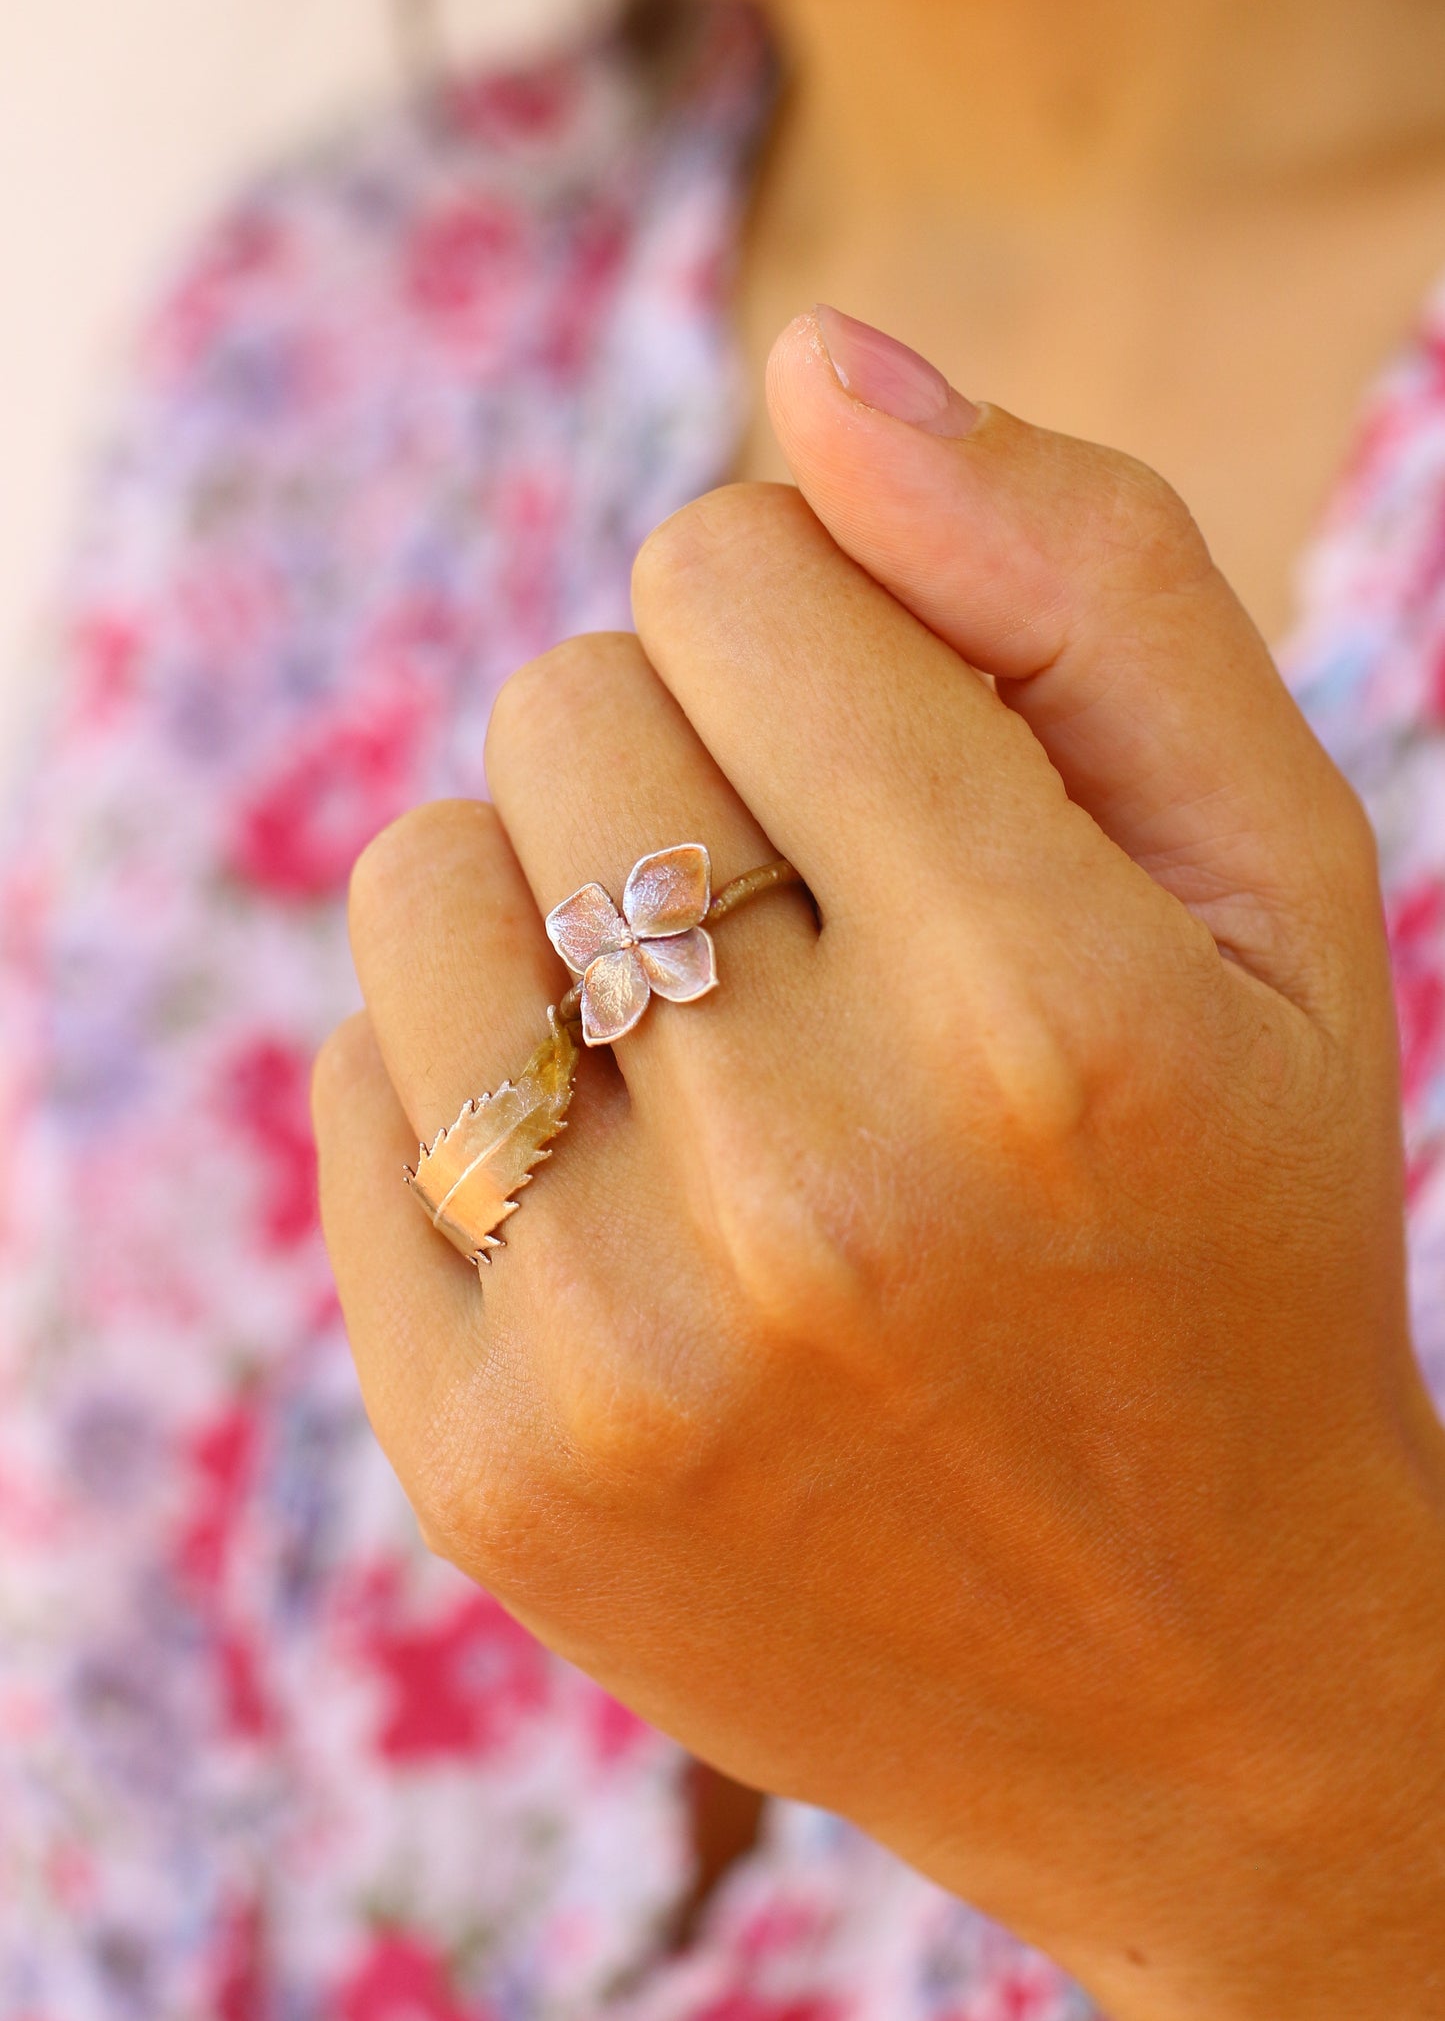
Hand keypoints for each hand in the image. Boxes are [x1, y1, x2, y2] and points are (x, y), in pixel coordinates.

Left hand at [314, 310, 1444, 2017]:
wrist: (1198, 1678)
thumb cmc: (1239, 1222)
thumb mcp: (1276, 882)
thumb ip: (1085, 575)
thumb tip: (813, 362)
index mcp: (1047, 1009)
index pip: (730, 568)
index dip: (807, 613)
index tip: (884, 742)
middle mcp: (818, 1185)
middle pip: (566, 703)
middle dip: (692, 753)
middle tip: (823, 923)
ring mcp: (625, 1348)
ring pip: (424, 875)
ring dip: (554, 897)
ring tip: (713, 1037)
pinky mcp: (489, 1463)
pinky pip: (363, 1085)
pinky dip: (483, 1076)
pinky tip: (637, 1185)